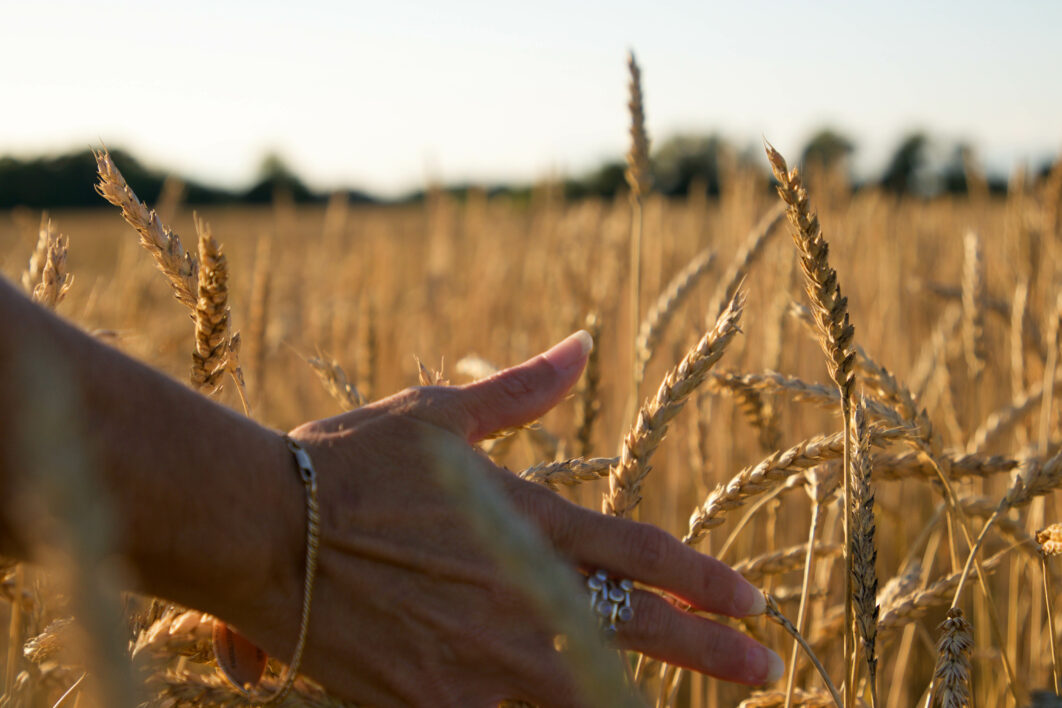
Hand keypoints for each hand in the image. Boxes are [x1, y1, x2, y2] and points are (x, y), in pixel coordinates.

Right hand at [245, 332, 781, 706]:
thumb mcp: (439, 413)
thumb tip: (580, 344)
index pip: (644, 554)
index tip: (753, 599)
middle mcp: (522, 591)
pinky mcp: (438, 703)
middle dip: (713, 652)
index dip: (705, 579)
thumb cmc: (349, 464)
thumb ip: (522, 391)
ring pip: (588, 694)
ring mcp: (485, 657)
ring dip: (637, 701)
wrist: (264, 527)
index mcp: (531, 519)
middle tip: (768, 666)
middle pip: (642, 629)